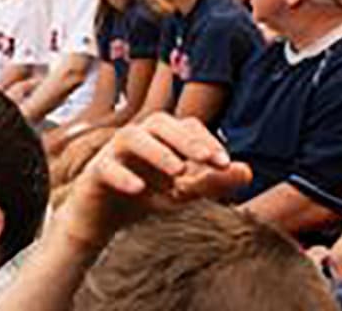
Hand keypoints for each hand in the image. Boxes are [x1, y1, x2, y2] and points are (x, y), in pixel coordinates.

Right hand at [56, 115, 251, 252]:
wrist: (103, 218)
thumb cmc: (146, 197)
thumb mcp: (184, 193)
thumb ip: (212, 182)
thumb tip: (246, 170)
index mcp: (162, 138)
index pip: (186, 125)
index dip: (206, 140)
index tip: (224, 163)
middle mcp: (138, 137)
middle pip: (160, 123)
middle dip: (186, 139)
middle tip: (208, 159)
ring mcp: (114, 152)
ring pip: (132, 137)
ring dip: (157, 151)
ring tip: (178, 171)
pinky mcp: (95, 172)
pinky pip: (106, 167)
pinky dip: (123, 175)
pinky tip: (139, 189)